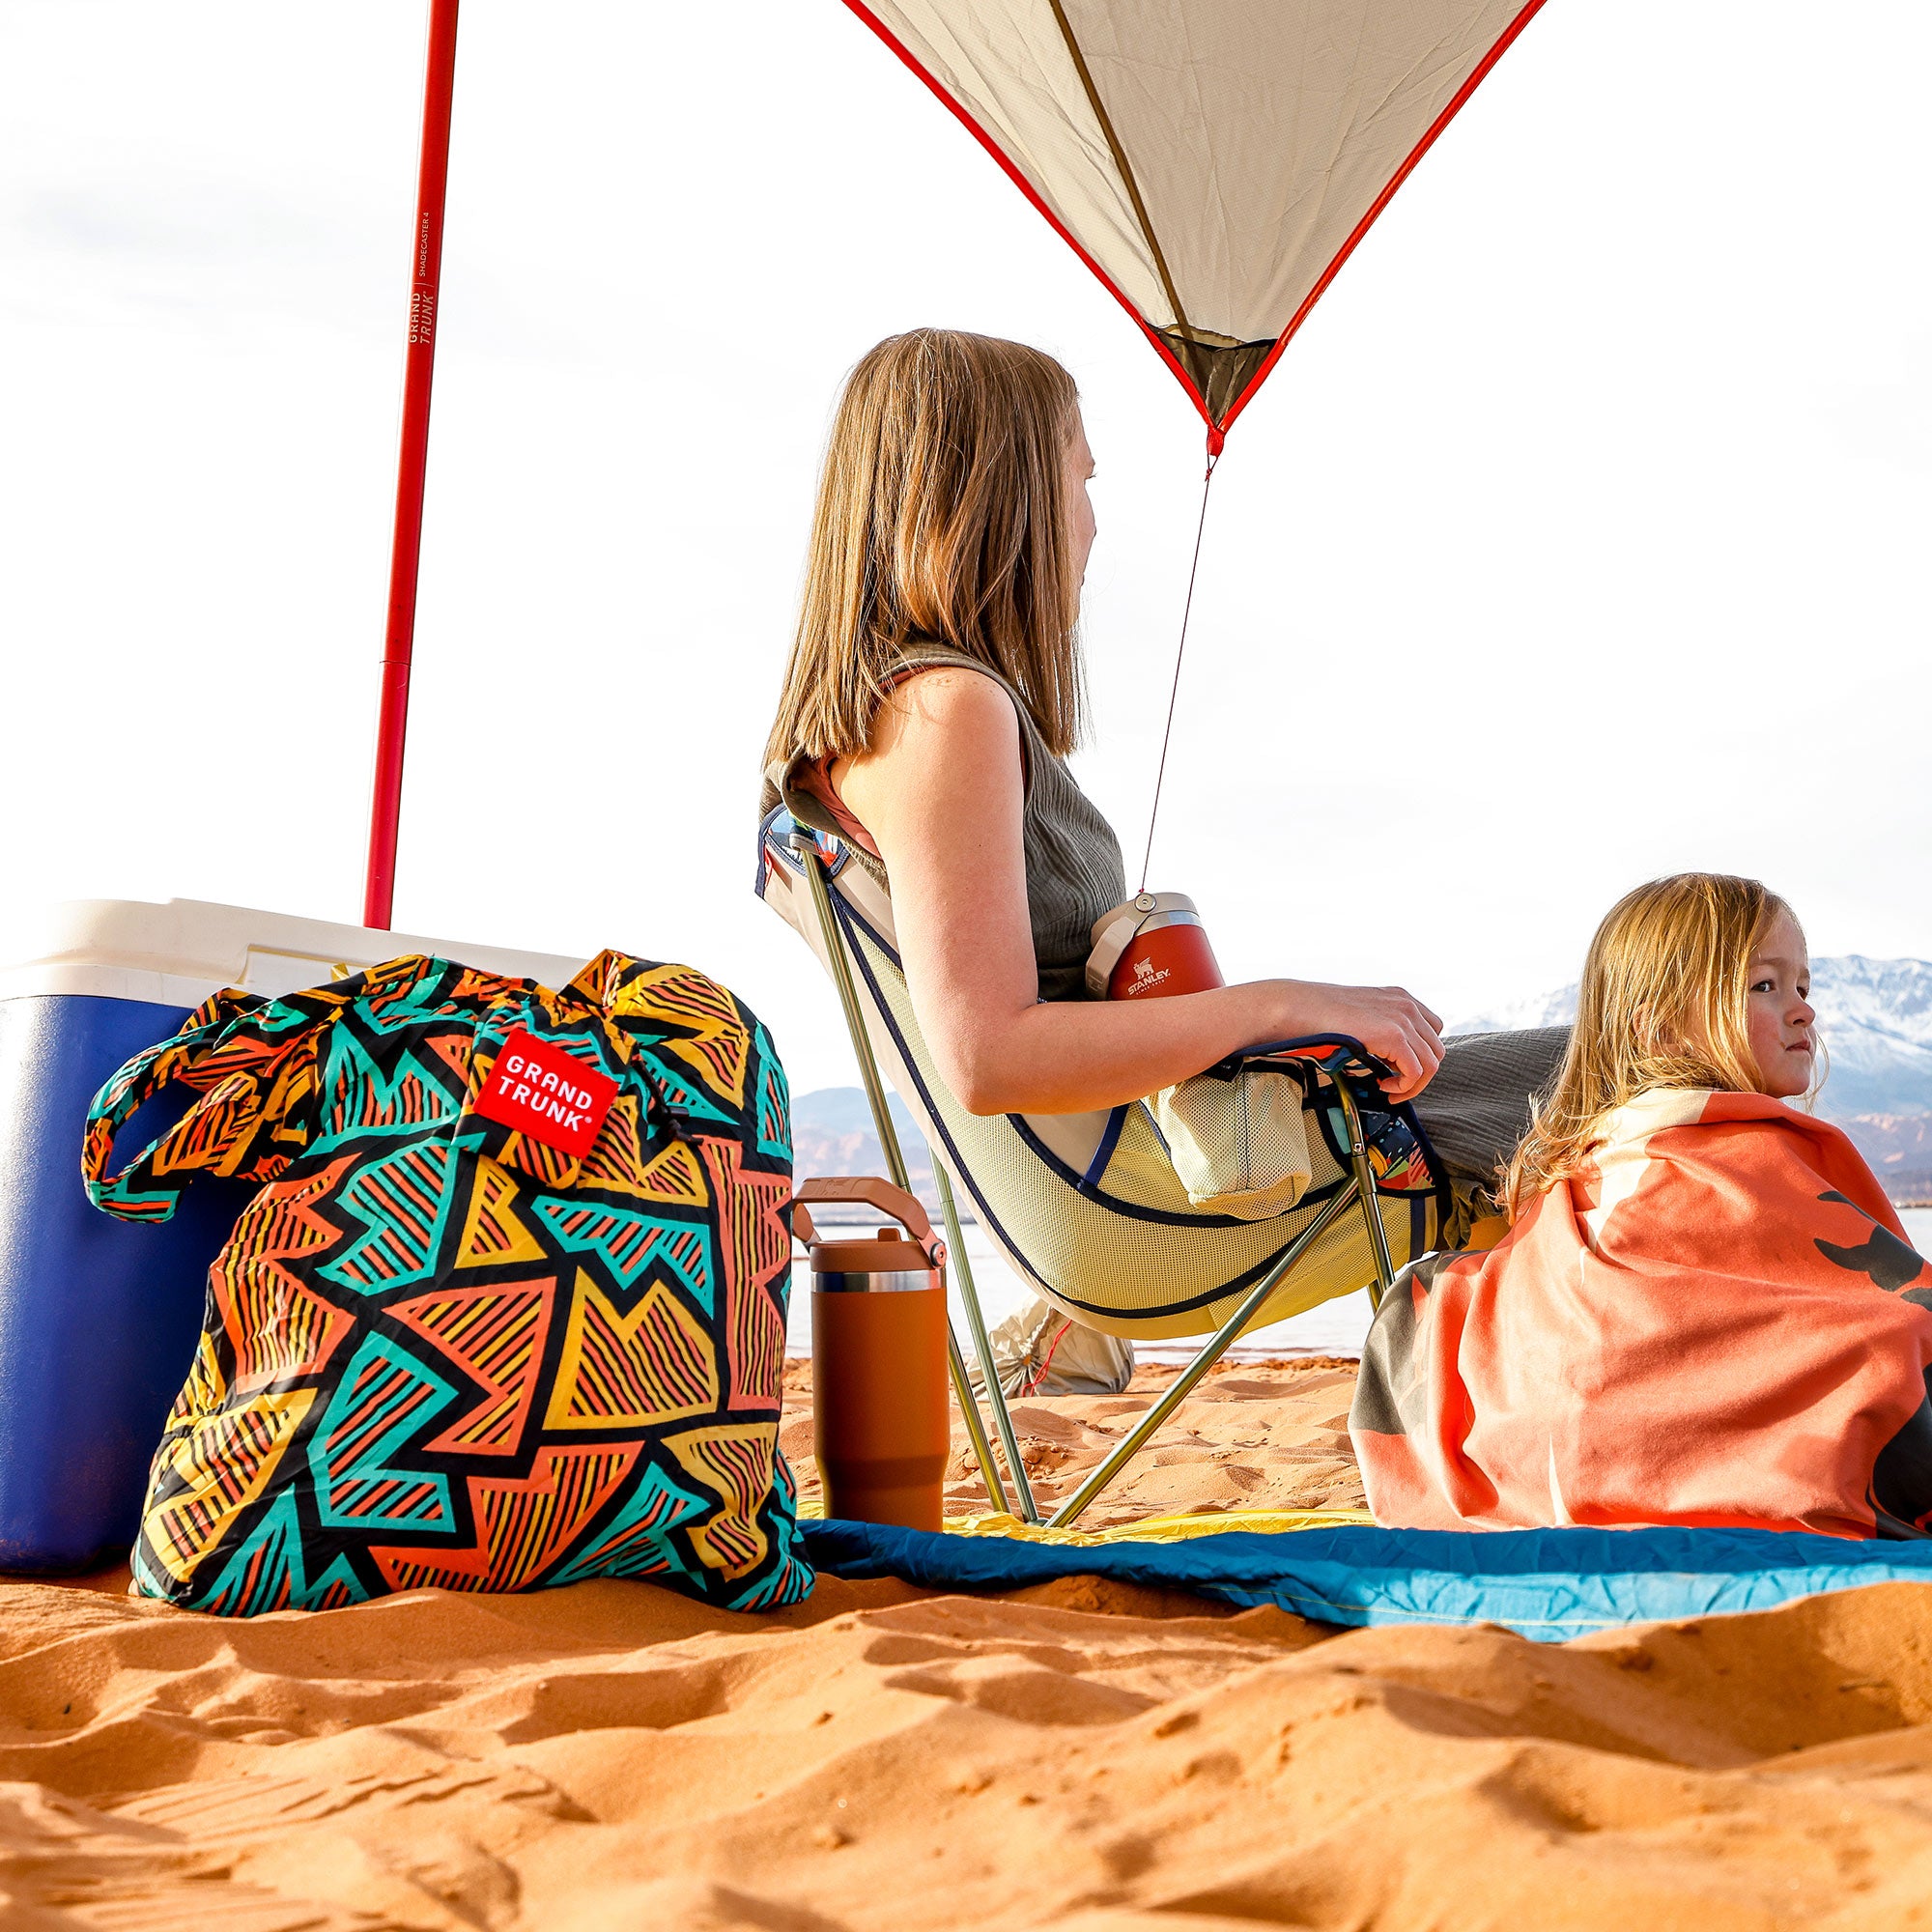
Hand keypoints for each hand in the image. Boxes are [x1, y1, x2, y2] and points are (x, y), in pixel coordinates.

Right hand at [1273, 981, 1444, 1101]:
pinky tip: (1383, 1085)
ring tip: (1387, 1087)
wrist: (1300, 1008)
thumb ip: (1383, 1029)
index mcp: (1401, 998)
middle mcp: (1407, 1005)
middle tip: (1394, 1085)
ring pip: (1431, 1064)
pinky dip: (1404, 1086)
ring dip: (1412, 1084)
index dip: (1419, 1055)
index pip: (1432, 1032)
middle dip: (1419, 1074)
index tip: (1398, 1069)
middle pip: (1436, 1050)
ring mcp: (1403, 1019)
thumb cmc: (1321, 1016)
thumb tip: (1393, 1060)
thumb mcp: (1363, 1017)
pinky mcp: (1393, 1035)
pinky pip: (1416, 1072)